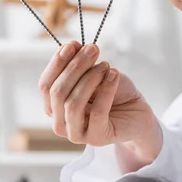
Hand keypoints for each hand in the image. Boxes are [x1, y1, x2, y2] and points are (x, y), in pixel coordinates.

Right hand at [38, 42, 161, 159]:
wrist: (136, 110)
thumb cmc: (112, 91)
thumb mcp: (93, 73)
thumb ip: (79, 64)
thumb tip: (70, 46)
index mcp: (53, 107)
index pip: (45, 85)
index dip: (57, 63)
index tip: (73, 44)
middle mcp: (60, 123)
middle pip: (57, 92)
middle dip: (75, 66)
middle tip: (93, 49)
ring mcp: (76, 134)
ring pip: (73, 103)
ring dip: (90, 78)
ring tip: (106, 65)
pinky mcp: (96, 138)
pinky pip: (97, 111)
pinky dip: (106, 89)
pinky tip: (114, 74)